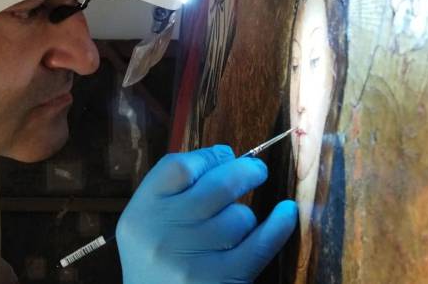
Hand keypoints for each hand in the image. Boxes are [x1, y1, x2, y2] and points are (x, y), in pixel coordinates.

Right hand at [116, 145, 297, 283]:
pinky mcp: (221, 281)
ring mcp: (193, 260)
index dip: (208, 157)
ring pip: (240, 216)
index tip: (224, 157)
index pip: (178, 166)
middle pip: (217, 184)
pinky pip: (261, 244)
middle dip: (245, 171)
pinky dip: (279, 225)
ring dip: (245, 217)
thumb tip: (225, 157)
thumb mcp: (146, 225)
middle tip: (256, 171)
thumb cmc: (155, 263)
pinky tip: (286, 212)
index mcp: (141, 214)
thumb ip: (173, 191)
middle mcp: (163, 234)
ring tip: (235, 228)